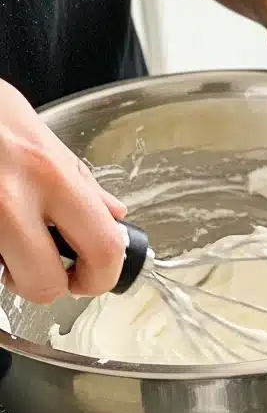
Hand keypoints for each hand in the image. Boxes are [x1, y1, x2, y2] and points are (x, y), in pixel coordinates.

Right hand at [0, 80, 126, 302]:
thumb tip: (110, 213)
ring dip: (10, 272)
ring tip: (7, 243)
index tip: (95, 276)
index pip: (103, 248)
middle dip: (49, 285)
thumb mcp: (31, 127)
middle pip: (45, 283)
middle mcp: (10, 197)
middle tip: (45, 269)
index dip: (103, 276)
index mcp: (48, 172)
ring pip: (4, 277)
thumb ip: (74, 176)